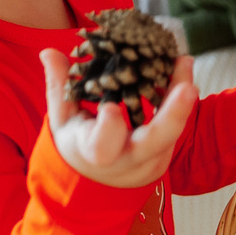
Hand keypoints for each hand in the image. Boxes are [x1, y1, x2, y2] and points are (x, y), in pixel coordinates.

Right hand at [38, 49, 197, 187]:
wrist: (95, 182)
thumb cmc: (76, 143)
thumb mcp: (62, 118)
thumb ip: (58, 86)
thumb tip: (48, 52)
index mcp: (93, 151)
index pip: (101, 146)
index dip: (108, 130)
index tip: (111, 108)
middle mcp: (126, 160)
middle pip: (153, 142)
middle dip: (173, 116)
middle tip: (188, 87)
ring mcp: (149, 161)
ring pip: (172, 132)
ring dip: (181, 98)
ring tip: (184, 63)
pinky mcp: (164, 156)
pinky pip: (176, 128)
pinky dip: (180, 101)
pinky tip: (182, 71)